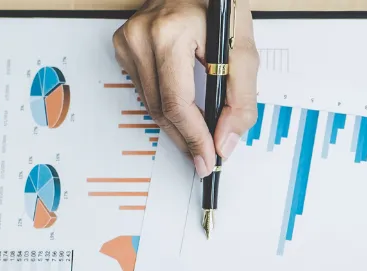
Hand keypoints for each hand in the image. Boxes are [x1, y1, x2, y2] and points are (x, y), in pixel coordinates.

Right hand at [114, 0, 260, 177]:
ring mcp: (128, 40)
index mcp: (170, 33)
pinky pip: (143, 89)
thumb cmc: (219, 4)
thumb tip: (226, 141)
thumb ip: (241, 98)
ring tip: (198, 137)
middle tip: (205, 157)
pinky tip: (182, 109)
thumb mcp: (243, 47)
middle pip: (161, 109)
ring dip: (175, 126)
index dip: (194, 138)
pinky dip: (165, 104)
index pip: (178, 103)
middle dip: (185, 139)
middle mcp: (141, 36)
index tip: (208, 159)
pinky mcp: (124, 45)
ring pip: (150, 105)